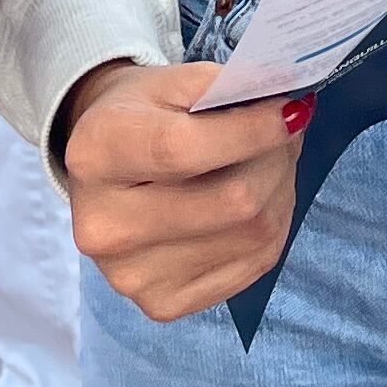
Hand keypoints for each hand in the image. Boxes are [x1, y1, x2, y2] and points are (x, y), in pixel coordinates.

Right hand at [57, 60, 306, 319]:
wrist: (105, 168)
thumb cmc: (142, 116)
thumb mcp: (169, 81)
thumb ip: (223, 88)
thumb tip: (289, 111)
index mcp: (95, 155)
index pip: (183, 150)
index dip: (250, 132)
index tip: (291, 110)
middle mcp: (104, 227)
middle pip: (231, 201)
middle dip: (277, 159)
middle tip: (288, 131)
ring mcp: (132, 276)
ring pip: (253, 235)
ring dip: (281, 190)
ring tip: (271, 162)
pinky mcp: (163, 304)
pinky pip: (253, 265)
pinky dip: (273, 226)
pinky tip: (260, 200)